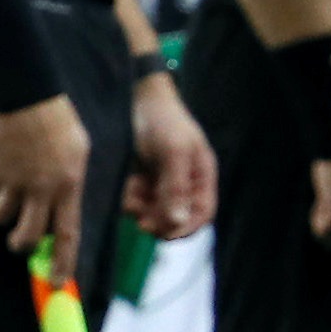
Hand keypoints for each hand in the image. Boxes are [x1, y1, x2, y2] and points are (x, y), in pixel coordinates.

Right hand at [0, 93, 89, 259]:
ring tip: (10, 189)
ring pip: (1, 216)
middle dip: (21, 245)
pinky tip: (3, 160)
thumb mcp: (78, 153)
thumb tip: (59, 218)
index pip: (67, 235)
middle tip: (19, 241)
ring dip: (4, 210)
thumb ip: (69, 186)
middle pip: (27, 236)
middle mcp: (41, 188)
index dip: (61, 263)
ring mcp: (14, 180)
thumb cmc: (58, 120)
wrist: (27, 92)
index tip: (55, 284)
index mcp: (68, 186)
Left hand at [125, 71, 217, 239]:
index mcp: (201, 175)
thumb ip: (176, 187)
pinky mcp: (142, 178)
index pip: (203, 214)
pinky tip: (127, 187)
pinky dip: (131, 199)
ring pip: (154, 212)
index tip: (165, 234)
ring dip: (142, 210)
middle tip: (142, 222)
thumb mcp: (172, 152)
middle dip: (159, 222)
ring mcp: (162, 180)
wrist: (133, 97)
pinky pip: (137, 201)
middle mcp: (184, 181)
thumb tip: (178, 221)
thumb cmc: (161, 120)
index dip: (187, 228)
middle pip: (177, 217)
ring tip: (132, 197)